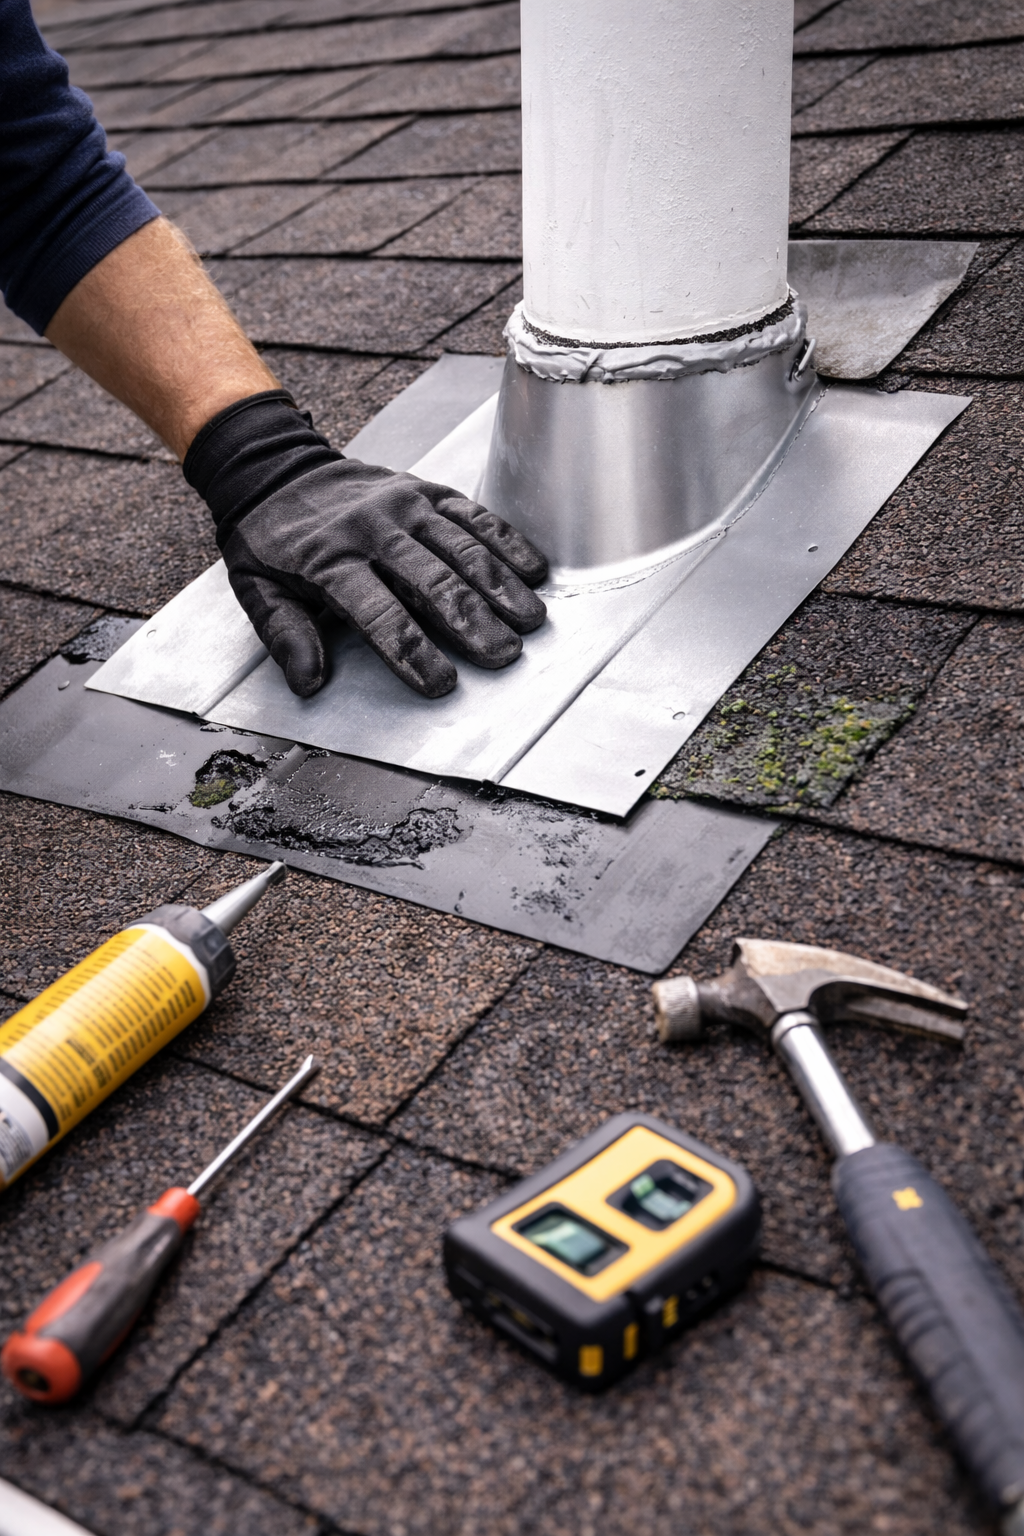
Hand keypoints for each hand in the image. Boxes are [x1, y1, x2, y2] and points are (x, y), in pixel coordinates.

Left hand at [184, 392, 547, 698]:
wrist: (276, 468)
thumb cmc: (272, 541)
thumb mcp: (256, 590)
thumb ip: (284, 635)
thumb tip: (309, 681)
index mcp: (329, 560)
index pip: (377, 613)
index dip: (410, 651)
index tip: (439, 684)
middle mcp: (373, 529)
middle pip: (431, 580)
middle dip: (470, 621)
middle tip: (502, 654)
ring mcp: (404, 506)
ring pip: (461, 547)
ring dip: (499, 585)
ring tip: (528, 619)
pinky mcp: (427, 491)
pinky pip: (473, 515)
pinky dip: (507, 541)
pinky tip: (534, 569)